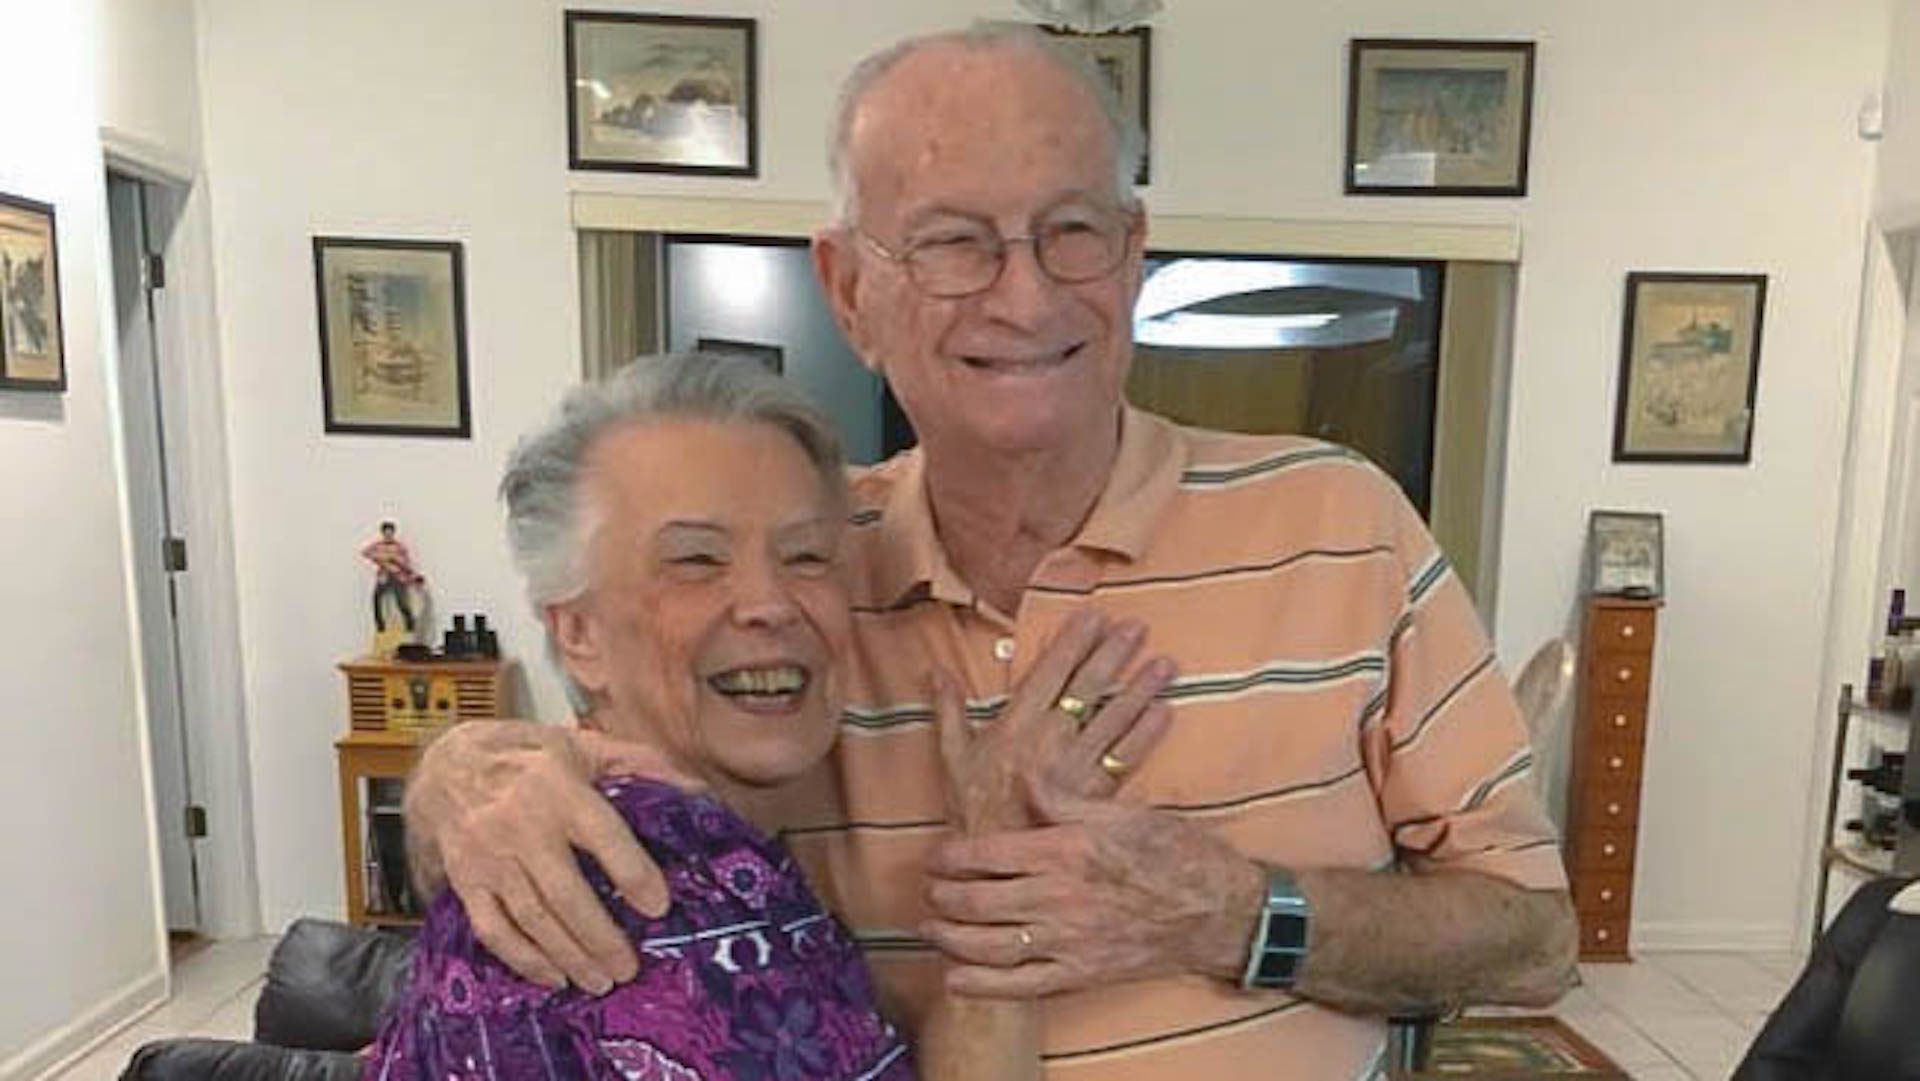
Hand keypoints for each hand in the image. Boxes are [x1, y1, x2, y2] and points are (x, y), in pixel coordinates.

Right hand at [403, 720, 701, 990]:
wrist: (448, 764)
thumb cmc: (530, 757)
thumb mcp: (584, 747)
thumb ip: (641, 765)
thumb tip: (698, 791)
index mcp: (559, 788)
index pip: (603, 836)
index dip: (633, 874)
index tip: (658, 906)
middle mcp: (522, 825)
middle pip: (565, 893)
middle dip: (601, 937)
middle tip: (631, 967)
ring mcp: (490, 857)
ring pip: (532, 918)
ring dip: (569, 955)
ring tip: (602, 980)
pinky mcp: (466, 881)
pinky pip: (493, 929)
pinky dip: (523, 959)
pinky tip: (553, 976)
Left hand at [920, 785, 1265, 996]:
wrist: (1219, 912)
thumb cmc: (1176, 854)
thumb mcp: (1122, 812)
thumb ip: (1065, 799)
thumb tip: (1026, 777)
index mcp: (1066, 850)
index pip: (987, 853)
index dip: (951, 855)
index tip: (936, 855)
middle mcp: (1060, 897)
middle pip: (978, 899)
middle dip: (942, 894)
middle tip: (928, 888)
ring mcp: (1069, 941)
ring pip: (990, 944)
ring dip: (950, 937)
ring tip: (931, 927)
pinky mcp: (1080, 974)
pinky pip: (1020, 985)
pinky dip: (982, 985)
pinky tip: (955, 978)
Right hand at [933, 609, 1175, 833]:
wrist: (992, 866)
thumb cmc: (972, 813)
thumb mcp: (952, 760)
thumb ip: (948, 712)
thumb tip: (936, 671)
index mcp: (1014, 727)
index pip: (1048, 673)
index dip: (1072, 643)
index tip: (1094, 616)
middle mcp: (1046, 741)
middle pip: (1085, 689)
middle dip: (1112, 655)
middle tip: (1137, 627)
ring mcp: (1072, 768)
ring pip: (1112, 719)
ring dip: (1139, 689)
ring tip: (1163, 663)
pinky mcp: (1093, 796)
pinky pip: (1124, 758)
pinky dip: (1146, 735)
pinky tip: (1165, 711)